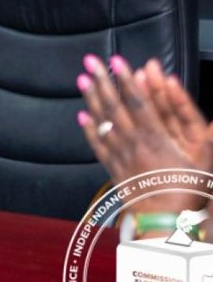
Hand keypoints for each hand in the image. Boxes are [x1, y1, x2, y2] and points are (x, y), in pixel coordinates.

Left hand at [79, 54, 206, 212]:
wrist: (166, 222)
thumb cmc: (188, 190)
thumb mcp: (204, 160)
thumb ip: (207, 134)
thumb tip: (212, 119)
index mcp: (156, 138)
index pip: (138, 102)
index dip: (127, 80)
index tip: (118, 61)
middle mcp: (134, 142)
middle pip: (115, 107)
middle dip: (103, 81)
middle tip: (91, 60)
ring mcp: (121, 154)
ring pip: (103, 122)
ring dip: (92, 98)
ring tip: (83, 79)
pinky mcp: (114, 167)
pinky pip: (97, 145)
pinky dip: (89, 129)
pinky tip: (82, 115)